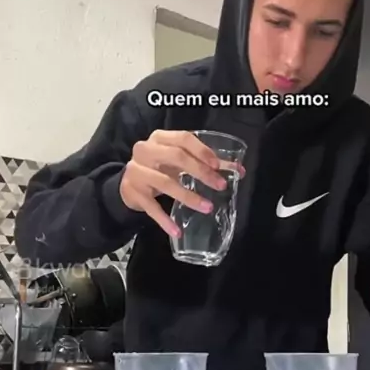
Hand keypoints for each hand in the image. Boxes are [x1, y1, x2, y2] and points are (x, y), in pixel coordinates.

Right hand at [120, 130, 244, 236]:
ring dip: (189, 196)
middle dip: (201, 172)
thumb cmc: (160, 168)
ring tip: (207, 208)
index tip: (218, 165)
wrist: (129, 184)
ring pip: (165, 183)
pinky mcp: (133, 192)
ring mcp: (137, 171)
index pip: (183, 139)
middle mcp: (145, 150)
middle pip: (176, 157)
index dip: (202, 151)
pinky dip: (164, 220)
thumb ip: (208, 164)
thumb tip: (240, 171)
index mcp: (160, 138)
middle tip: (220, 186)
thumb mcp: (180, 162)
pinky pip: (151, 208)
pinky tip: (177, 230)